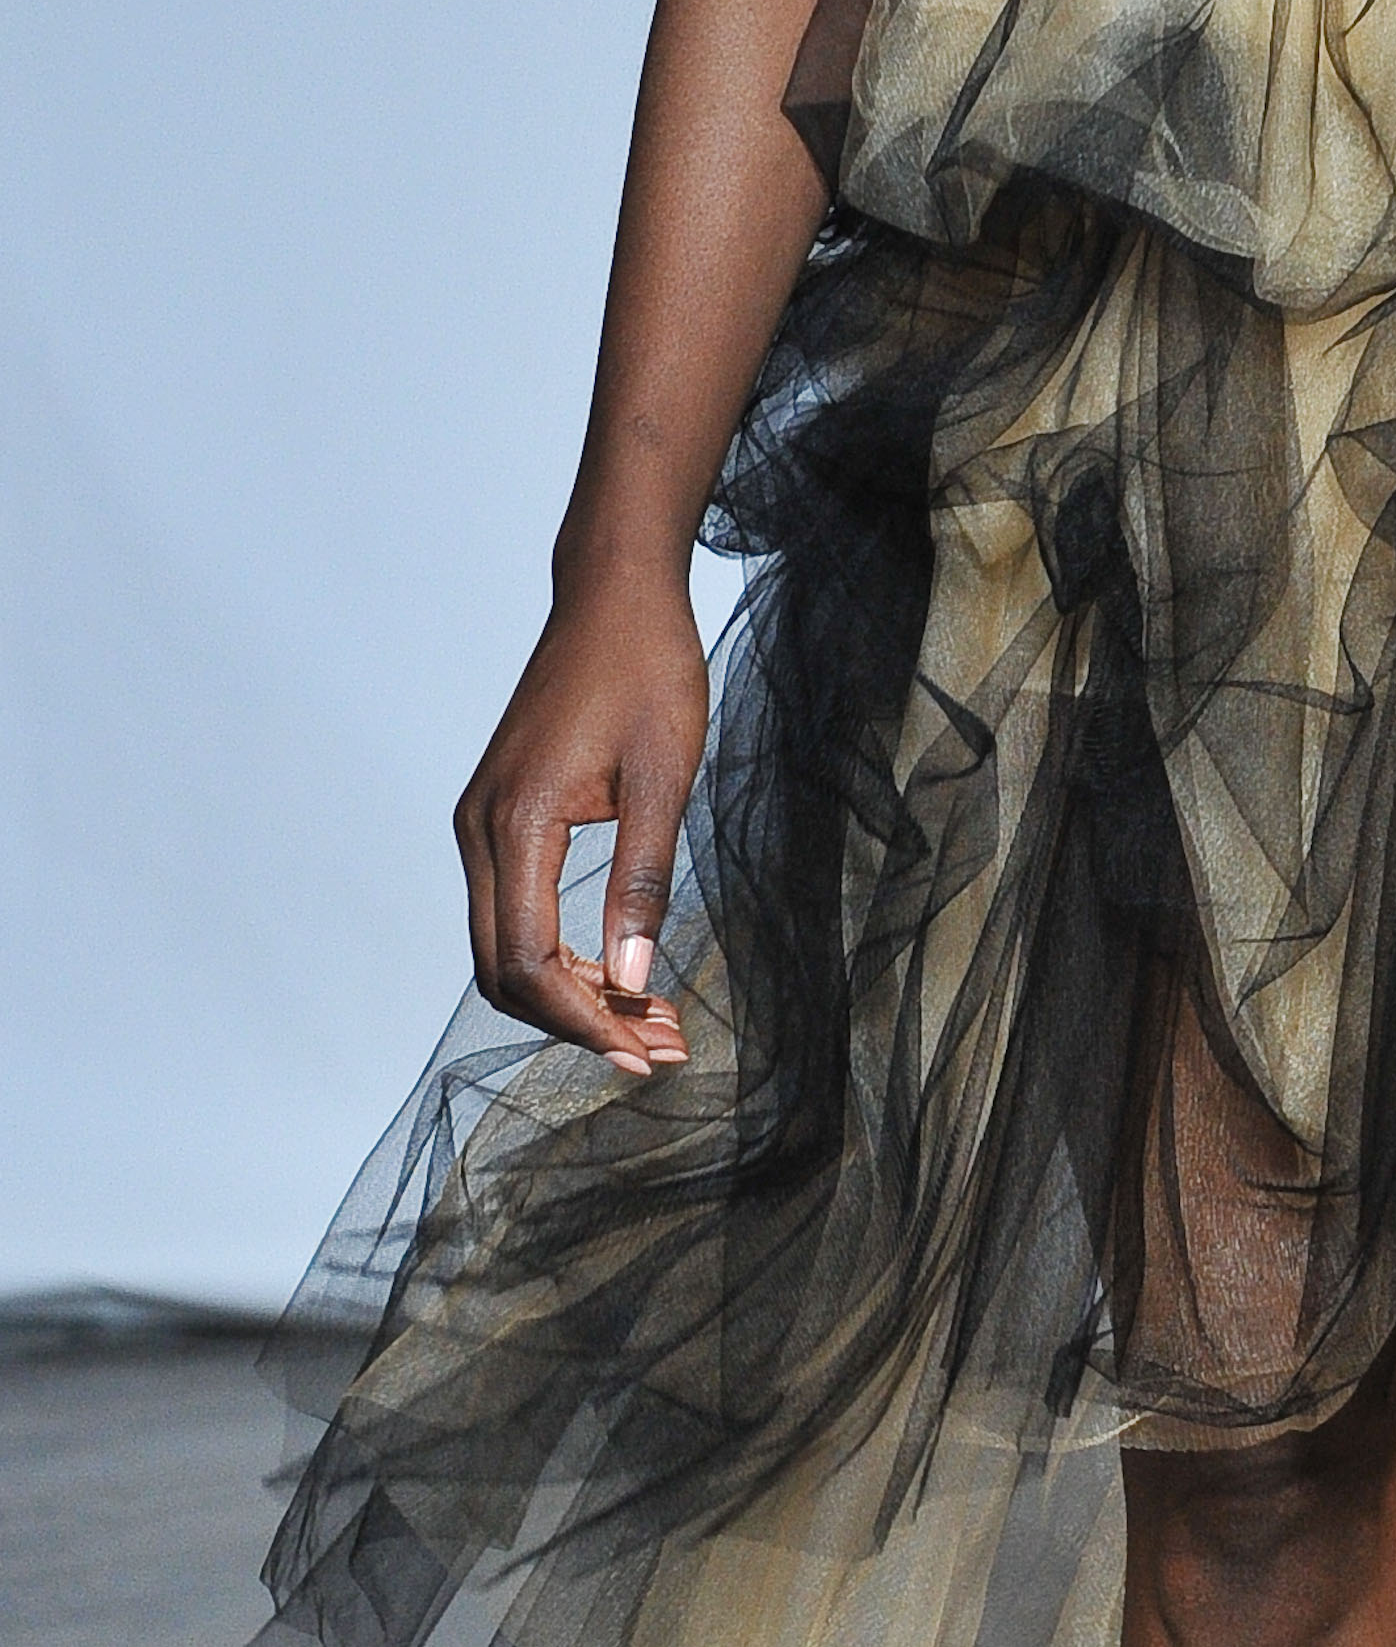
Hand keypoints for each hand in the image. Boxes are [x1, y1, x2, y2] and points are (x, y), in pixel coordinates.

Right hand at [454, 566, 705, 1073]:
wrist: (613, 594)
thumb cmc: (647, 670)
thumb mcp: (664, 776)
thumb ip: (642, 880)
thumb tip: (636, 979)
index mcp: (516, 821)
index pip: (528, 962)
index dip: (584, 1021)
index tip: (645, 1052)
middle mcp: (480, 829)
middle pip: (502, 970)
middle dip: (577, 1022)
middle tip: (658, 1049)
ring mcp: (481, 821)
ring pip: (503, 946)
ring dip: (569, 995)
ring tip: (651, 1019)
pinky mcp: (498, 814)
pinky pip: (512, 909)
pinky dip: (558, 954)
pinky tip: (619, 970)